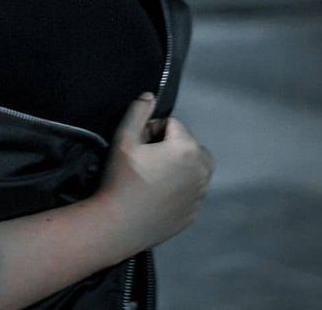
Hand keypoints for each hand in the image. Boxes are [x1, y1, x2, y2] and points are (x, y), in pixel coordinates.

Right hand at [90, 92, 214, 254]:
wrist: (118, 225)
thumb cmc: (121, 179)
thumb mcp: (124, 139)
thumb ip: (138, 112)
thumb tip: (150, 95)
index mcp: (188, 150)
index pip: (172, 124)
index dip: (151, 130)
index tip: (138, 146)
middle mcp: (202, 171)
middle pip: (189, 145)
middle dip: (171, 146)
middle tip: (146, 159)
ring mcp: (200, 195)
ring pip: (193, 168)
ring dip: (178, 166)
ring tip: (152, 176)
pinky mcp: (194, 213)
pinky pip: (191, 190)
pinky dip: (179, 188)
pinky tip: (157, 195)